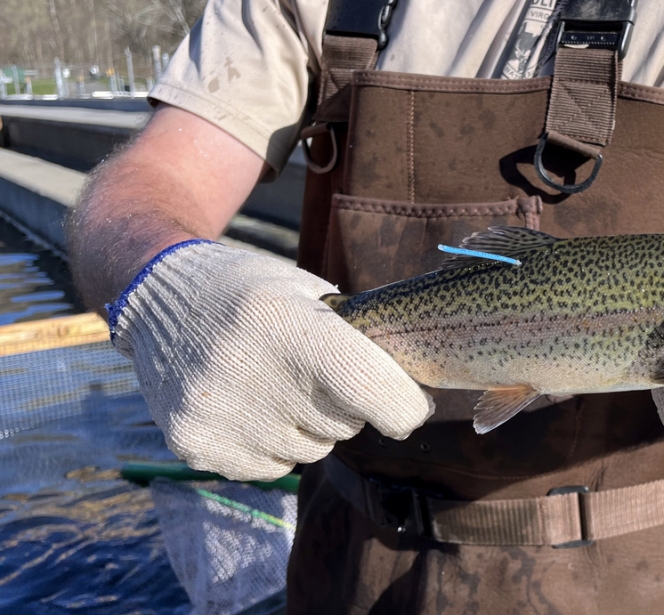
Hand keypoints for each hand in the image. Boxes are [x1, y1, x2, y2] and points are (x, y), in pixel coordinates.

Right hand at [109, 241, 433, 480]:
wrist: (158, 297)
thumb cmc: (253, 289)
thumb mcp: (308, 291)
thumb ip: (357, 337)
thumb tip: (410, 388)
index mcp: (289, 326)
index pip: (371, 391)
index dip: (404, 406)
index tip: (411, 406)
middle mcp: (250, 373)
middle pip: (345, 425)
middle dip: (350, 407)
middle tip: (321, 375)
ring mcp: (217, 415)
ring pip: (311, 452)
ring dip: (310, 427)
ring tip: (278, 384)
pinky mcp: (194, 445)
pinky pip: (271, 468)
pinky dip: (273, 444)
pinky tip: (250, 404)